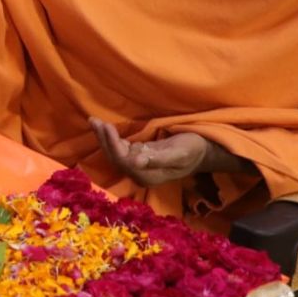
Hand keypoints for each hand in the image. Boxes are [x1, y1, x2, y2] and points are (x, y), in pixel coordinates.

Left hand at [89, 118, 210, 187]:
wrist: (203, 150)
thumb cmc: (193, 149)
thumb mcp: (179, 153)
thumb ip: (158, 159)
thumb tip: (136, 162)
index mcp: (149, 176)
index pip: (124, 162)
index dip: (113, 145)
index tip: (107, 126)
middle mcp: (140, 174)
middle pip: (115, 159)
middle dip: (104, 140)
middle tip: (94, 120)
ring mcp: (139, 166)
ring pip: (115, 154)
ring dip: (103, 138)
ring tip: (94, 121)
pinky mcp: (139, 156)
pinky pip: (120, 149)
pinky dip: (111, 138)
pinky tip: (104, 127)